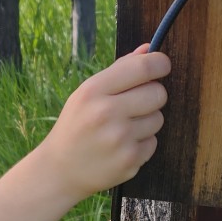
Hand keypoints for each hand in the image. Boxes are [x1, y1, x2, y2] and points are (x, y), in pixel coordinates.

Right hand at [40, 48, 168, 202]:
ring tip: (122, 130)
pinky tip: (121, 147)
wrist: (60, 171)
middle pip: (158, 93)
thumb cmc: (76, 126)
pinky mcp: (129, 161)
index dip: (160, 64)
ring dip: (146, 122)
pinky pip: (153, 143)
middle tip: (134, 105)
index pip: (143, 67)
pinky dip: (141, 144)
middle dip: (152, 96)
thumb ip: (119, 71)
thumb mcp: (86, 94)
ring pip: (158, 119)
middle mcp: (106, 113)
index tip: (161, 67)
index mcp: (93, 91)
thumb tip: (148, 50)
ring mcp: (119, 139)